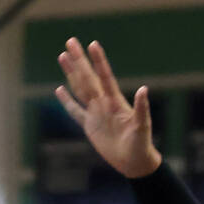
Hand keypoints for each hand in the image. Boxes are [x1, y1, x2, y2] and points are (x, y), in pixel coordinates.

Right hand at [55, 38, 162, 177]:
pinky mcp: (89, 125)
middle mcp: (104, 103)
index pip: (105, 77)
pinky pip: (75, 110)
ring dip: (71, 73)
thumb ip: (142, 108)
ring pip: (80, 88)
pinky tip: (59, 89)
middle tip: (70, 41)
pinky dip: (67, 101)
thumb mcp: (142, 127)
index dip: (99, 61)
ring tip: (63, 56)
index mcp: (116, 102)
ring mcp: (96, 113)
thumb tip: (144, 89)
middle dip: (79, 60)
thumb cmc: (141, 144)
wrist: (134, 162)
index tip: (92, 44)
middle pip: (88, 78)